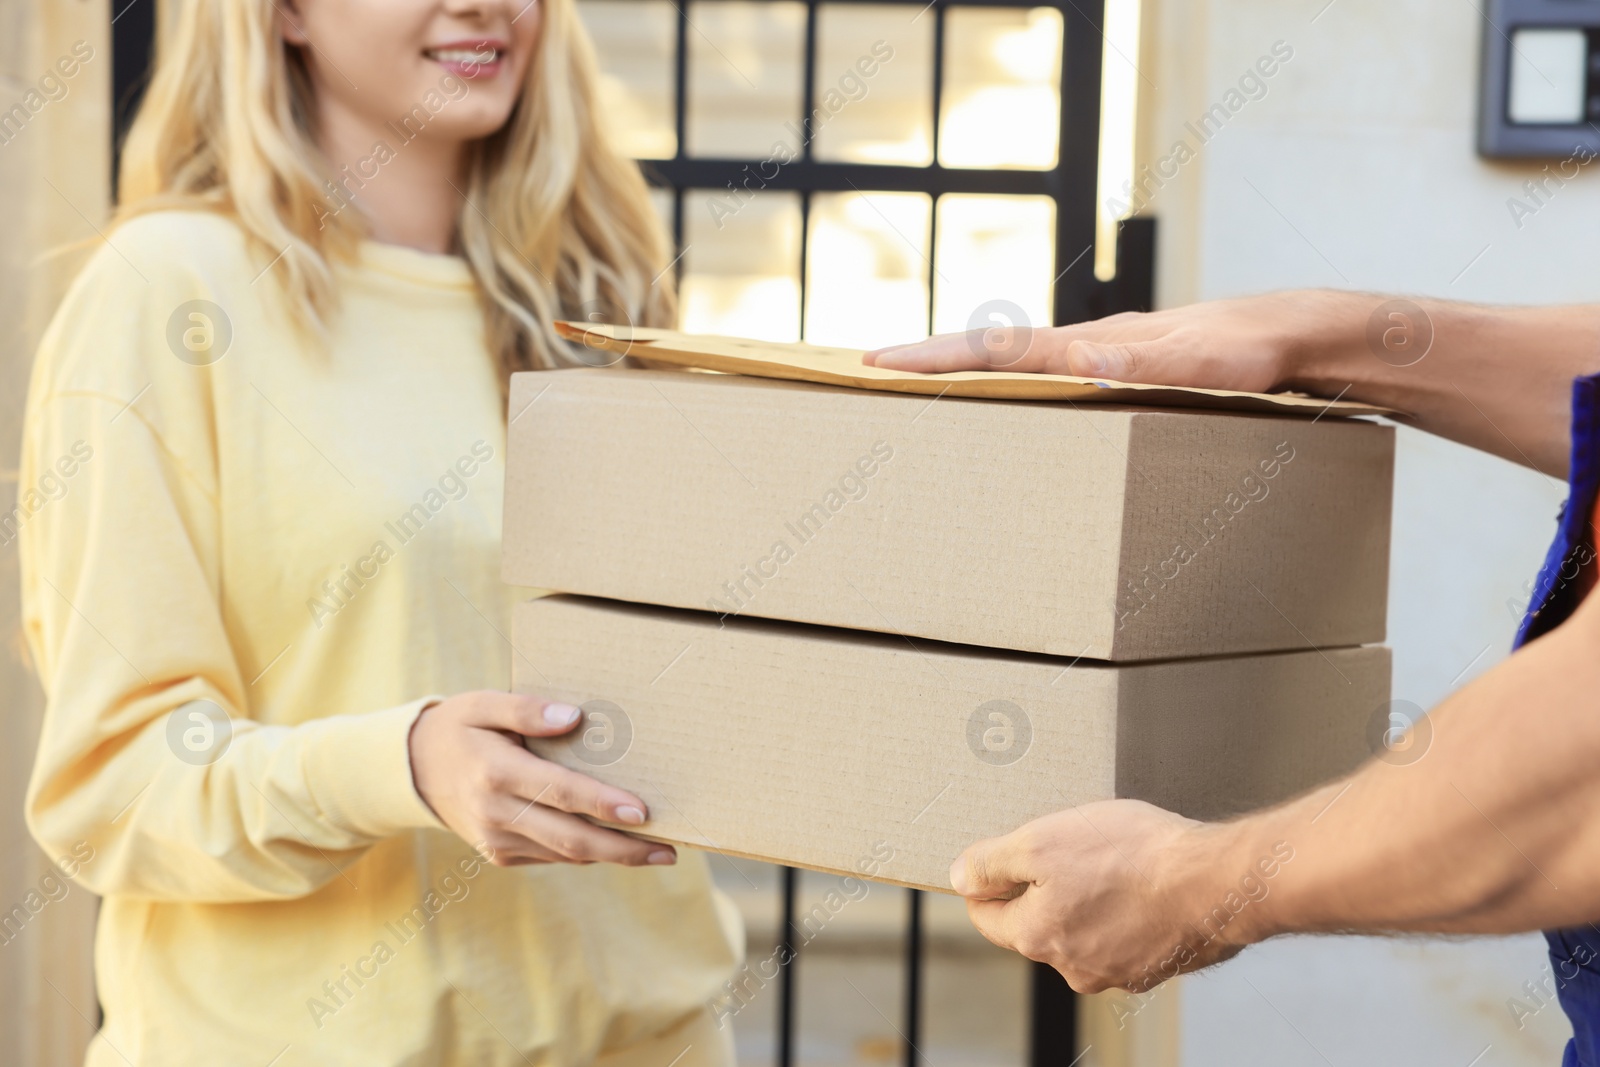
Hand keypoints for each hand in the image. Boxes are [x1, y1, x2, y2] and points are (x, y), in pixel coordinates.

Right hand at [408, 691, 674, 867]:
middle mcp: (497, 813)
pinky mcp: (500, 855)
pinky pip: (552, 857)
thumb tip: (573, 717)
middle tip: (668, 851)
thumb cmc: (459, 727)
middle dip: (624, 849)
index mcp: (496, 772)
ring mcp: (498, 840)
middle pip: (571, 839)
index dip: (603, 805)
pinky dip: (586, 853)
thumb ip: (527, 709)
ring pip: (566, 854)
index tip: (643, 812)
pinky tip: (616, 846)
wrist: (413, 770)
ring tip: (656, 851)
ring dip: (612, 855)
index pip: (561, 793)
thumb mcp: (484, 704)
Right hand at [865, 291, 1337, 392]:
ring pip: (1018, 362)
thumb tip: (1080, 360)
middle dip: (929, 361)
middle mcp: (1088, 344)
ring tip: (919, 389)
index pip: (997, 350)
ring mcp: (1103, 354)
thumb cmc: (1255, 350)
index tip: (877, 362)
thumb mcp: (1203, 363)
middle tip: (870, 373)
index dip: (934, 358)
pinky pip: (1049, 374)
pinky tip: (1012, 402)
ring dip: (966, 372)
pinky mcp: (1121, 367)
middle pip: (992, 351)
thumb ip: (1145, 363)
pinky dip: (1011, 382)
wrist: (1299, 333)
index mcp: (1092, 344)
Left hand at [950, 800, 1264, 992]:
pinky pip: (1124, 933)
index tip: (1004, 856)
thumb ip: (992, 863)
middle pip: (1037, 922)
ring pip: (1083, 928)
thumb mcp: (1042, 841)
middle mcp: (1072, 966)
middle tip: (1073, 847)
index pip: (988, 916)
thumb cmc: (1133, 857)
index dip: (990, 881)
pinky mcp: (1156, 964)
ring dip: (1089, 897)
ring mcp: (1117, 970)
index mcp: (1036, 937)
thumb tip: (960, 878)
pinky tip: (1144, 881)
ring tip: (1116, 861)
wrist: (1215, 882)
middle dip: (1046, 885)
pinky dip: (1127, 909)